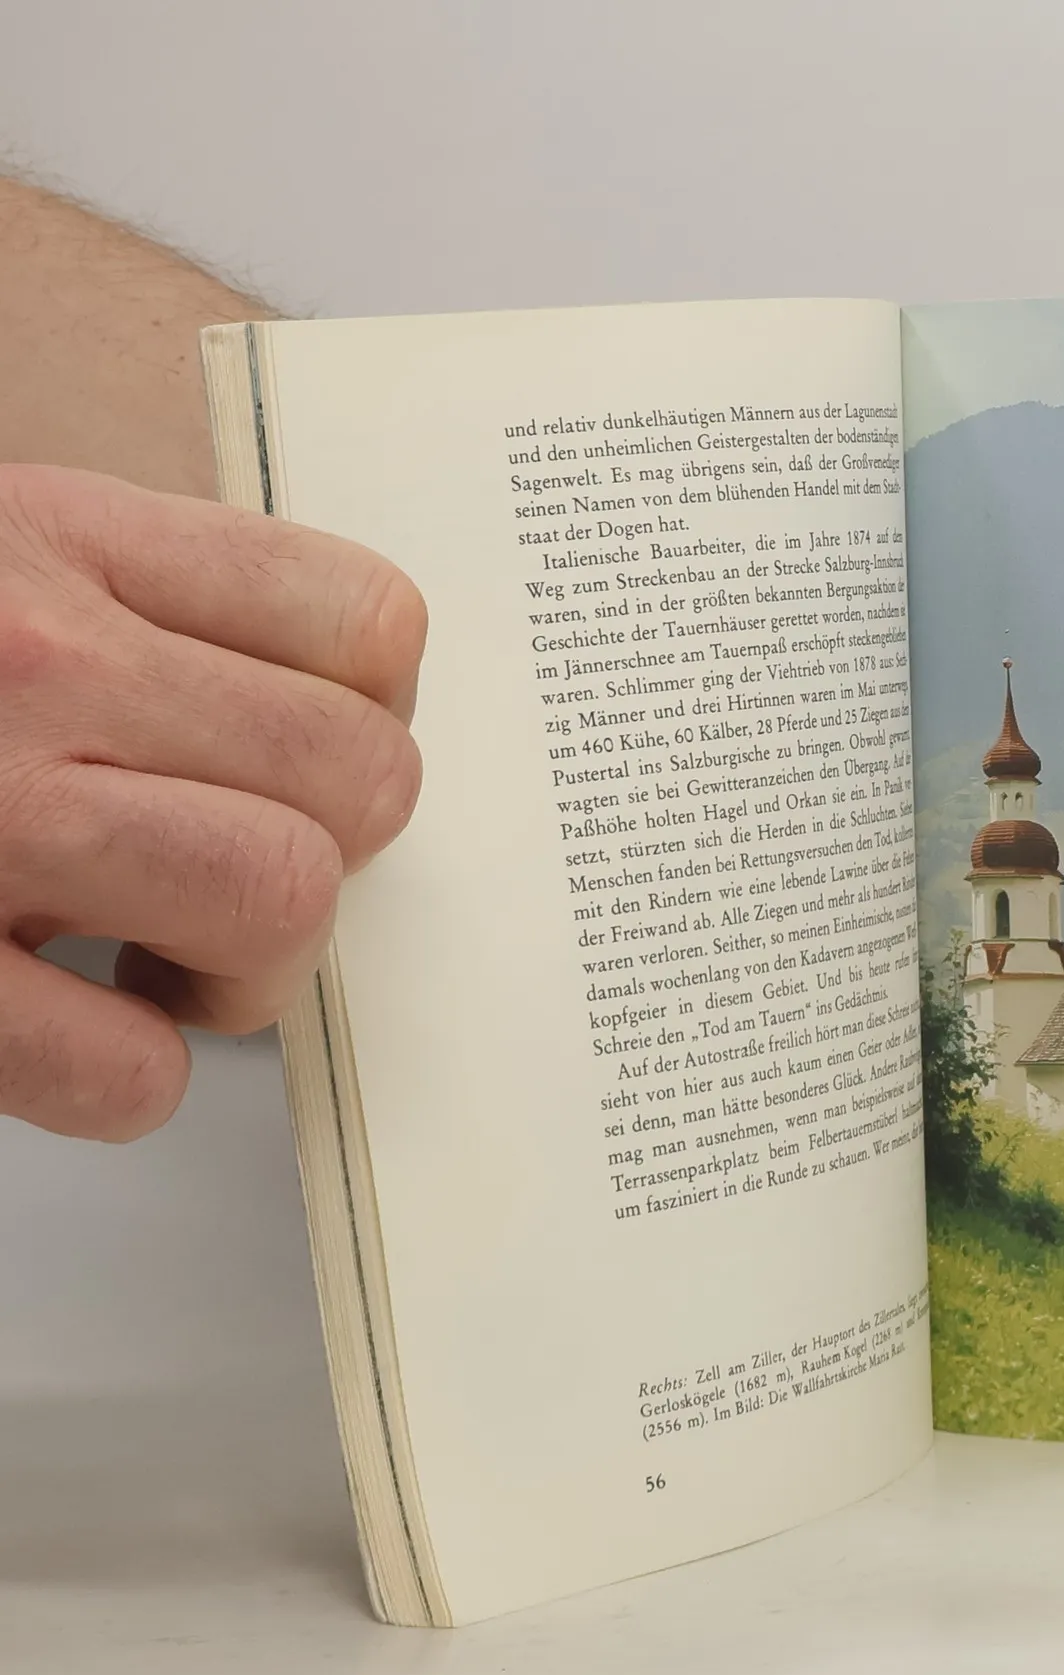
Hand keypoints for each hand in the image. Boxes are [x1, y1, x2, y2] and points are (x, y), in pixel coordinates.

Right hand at [0, 465, 425, 1140]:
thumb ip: (135, 611)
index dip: (369, 715)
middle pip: (359, 775)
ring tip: (158, 961)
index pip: (364, 621)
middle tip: (231, 877)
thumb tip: (329, 724)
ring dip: (247, 969)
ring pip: (279, 902)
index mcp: (52, 545)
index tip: (303, 762)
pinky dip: (123, 1078)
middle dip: (329, 855)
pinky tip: (53, 1030)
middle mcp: (28, 664)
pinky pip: (132, 1070)